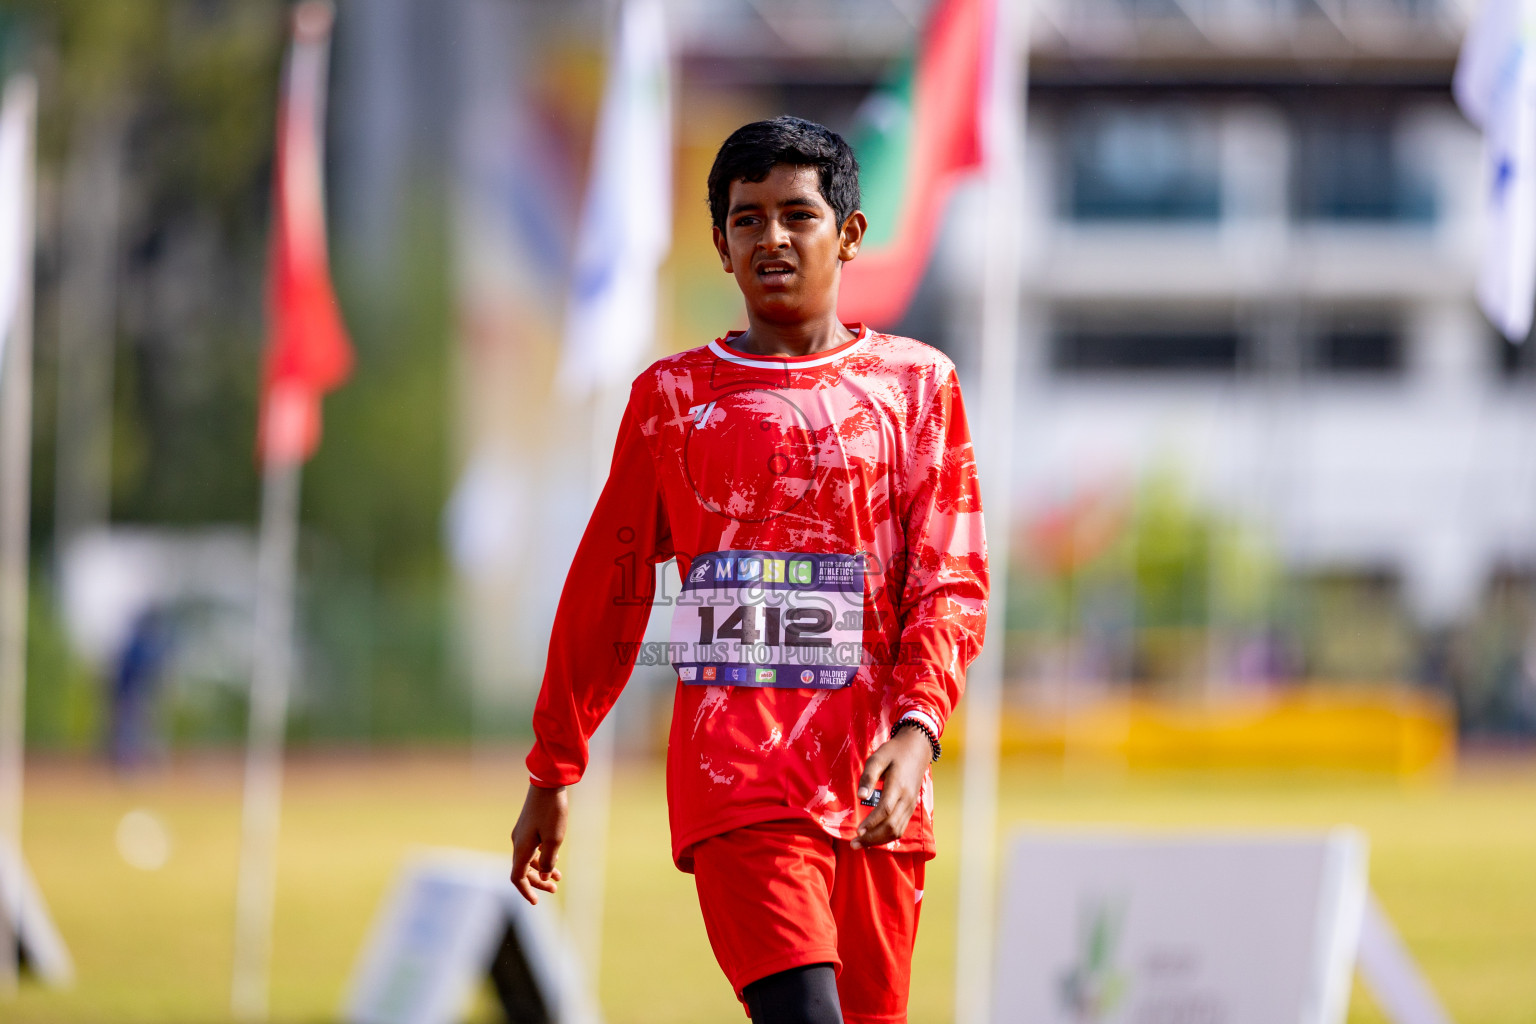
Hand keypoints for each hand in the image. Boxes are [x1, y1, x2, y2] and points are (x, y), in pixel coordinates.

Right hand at [510, 783, 567, 904]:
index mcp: (521, 848)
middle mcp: (518, 842)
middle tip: (555, 890)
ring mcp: (522, 833)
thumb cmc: (552, 811)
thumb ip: (547, 860)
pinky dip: (541, 857)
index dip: (525, 891)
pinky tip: (555, 858)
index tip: (536, 902)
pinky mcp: (528, 826)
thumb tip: (543, 875)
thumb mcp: (554, 839)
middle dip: (537, 882)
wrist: (548, 783)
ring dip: (541, 869)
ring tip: (558, 877)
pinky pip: (532, 848)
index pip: (517, 877)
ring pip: (528, 859)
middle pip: (523, 870)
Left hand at [852, 725, 931, 849]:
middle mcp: (906, 799)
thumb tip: (860, 796)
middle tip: (853, 844)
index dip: (872, 823)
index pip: (885, 810)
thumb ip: (868, 776)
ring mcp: (910, 805)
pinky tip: (873, 838)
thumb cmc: (894, 752)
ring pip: (896, 830)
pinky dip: (887, 836)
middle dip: (872, 838)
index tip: (857, 831)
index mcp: (898, 785)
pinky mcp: (910, 808)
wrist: (917, 750)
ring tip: (860, 844)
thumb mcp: (878, 758)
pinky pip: (900, 828)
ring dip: (878, 841)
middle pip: (891, 825)